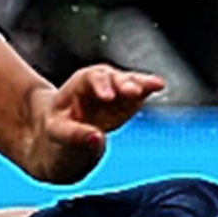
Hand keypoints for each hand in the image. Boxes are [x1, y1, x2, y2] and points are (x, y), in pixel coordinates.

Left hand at [40, 64, 165, 148]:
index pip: (89, 79)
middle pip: (112, 78)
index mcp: (78, 86)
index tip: (108, 97)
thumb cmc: (58, 129)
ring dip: (141, 83)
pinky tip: (158, 86)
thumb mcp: (59, 133)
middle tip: (133, 91)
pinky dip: (148, 89)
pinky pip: (140, 92)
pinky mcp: (128, 100)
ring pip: (129, 82)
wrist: (66, 132)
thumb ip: (76, 135)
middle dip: (123, 83)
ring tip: (156, 84)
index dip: (100, 86)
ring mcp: (115, 90)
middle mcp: (98, 83)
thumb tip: (97, 138)